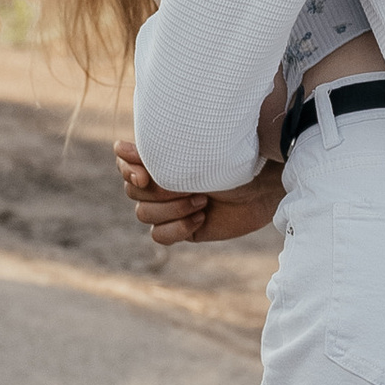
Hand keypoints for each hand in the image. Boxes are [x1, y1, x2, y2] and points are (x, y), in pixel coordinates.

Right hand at [114, 138, 282, 249]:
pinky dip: (176, 228)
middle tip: (193, 184)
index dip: (128, 171)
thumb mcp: (195, 150)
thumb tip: (117, 148)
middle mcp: (162, 181)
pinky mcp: (184, 228)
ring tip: (202, 200)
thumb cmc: (235, 156)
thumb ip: (156, 148)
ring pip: (143, 215)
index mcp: (162, 156)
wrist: (267, 182)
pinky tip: (201, 218)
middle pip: (133, 192)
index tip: (145, 175)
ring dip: (172, 208)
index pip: (123, 164)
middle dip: (161, 190)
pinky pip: (159, 236)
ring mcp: (172, 206)